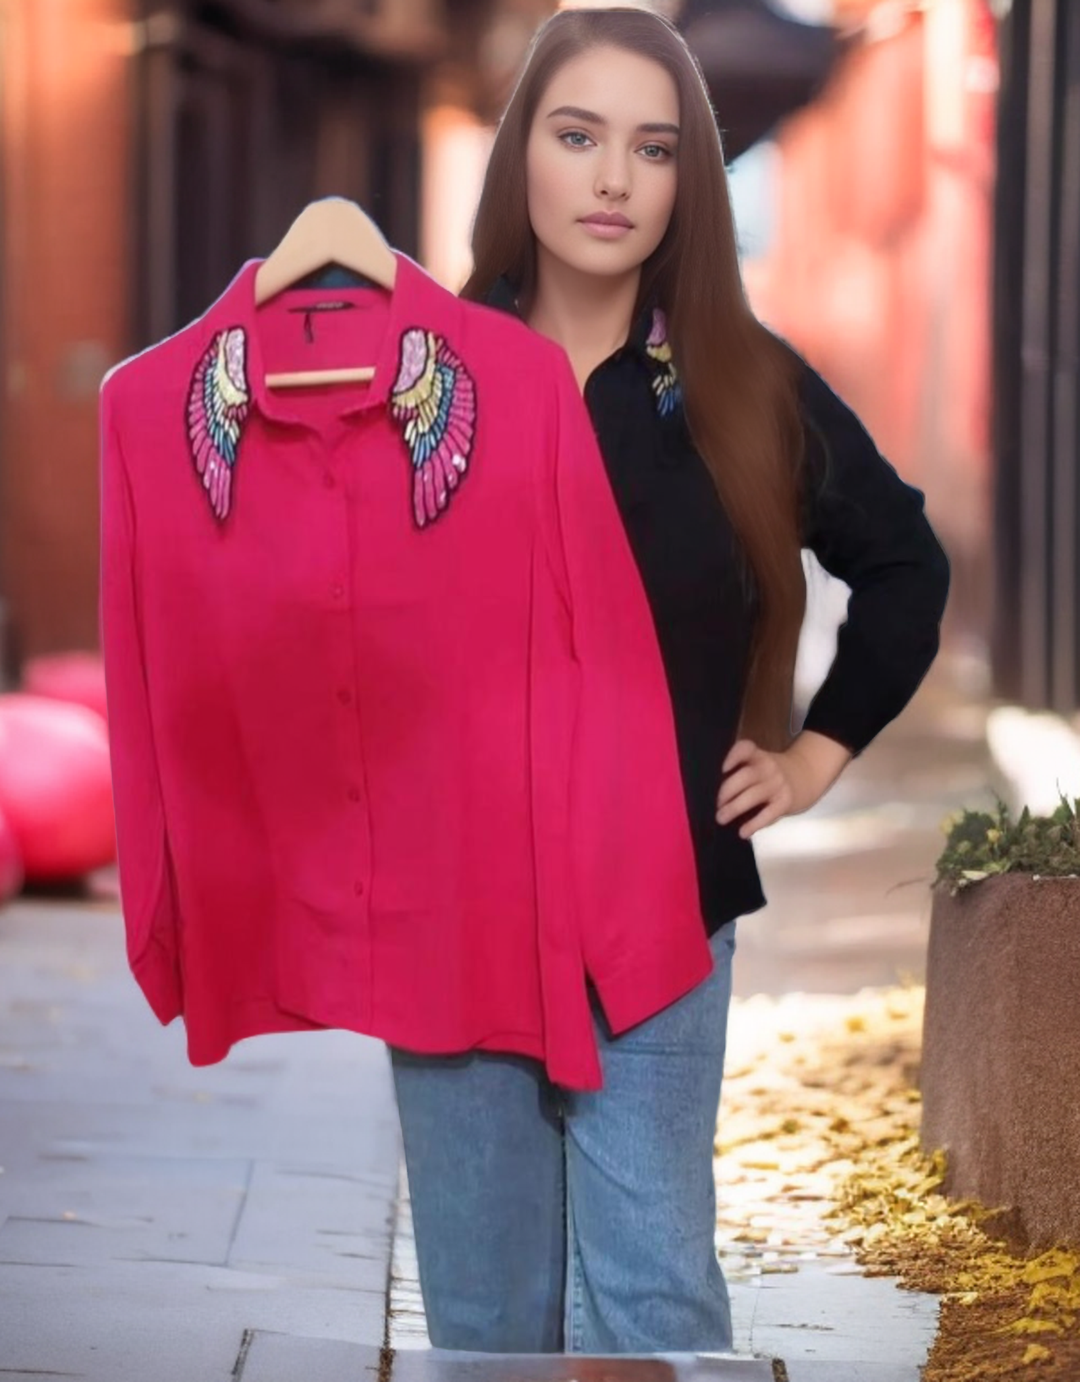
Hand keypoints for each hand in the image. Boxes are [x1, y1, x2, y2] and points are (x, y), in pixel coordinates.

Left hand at [716, 731, 852, 838]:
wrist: (806, 776)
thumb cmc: (772, 773)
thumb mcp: (761, 763)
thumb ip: (742, 770)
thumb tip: (715, 793)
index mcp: (758, 756)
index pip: (746, 748)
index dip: (734, 756)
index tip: (722, 768)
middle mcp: (768, 767)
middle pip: (745, 776)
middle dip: (727, 791)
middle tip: (716, 805)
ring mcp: (777, 784)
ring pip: (753, 795)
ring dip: (735, 808)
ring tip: (721, 818)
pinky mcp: (785, 802)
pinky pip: (768, 814)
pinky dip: (754, 824)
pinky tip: (743, 832)